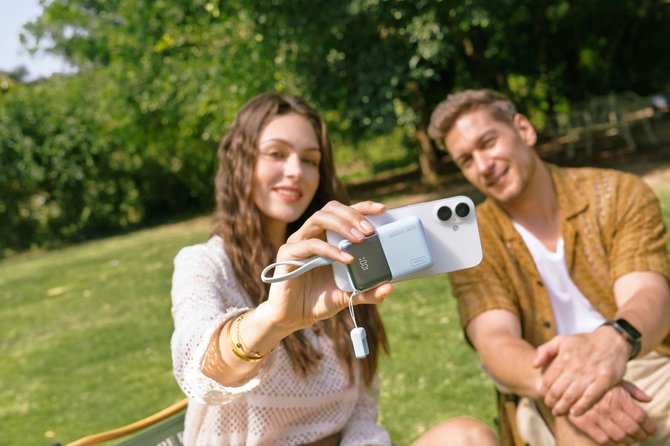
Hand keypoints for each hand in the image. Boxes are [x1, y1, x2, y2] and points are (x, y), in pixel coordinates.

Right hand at [260, 200, 390, 331]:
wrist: (292, 317)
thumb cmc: (318, 300)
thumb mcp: (348, 295)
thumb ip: (367, 291)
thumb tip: (389, 287)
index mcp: (326, 236)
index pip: (343, 212)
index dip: (362, 207)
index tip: (382, 210)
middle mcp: (311, 234)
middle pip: (331, 209)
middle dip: (353, 215)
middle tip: (370, 231)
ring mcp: (298, 242)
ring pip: (319, 219)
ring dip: (342, 226)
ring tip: (360, 240)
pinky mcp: (287, 254)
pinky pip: (309, 244)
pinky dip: (330, 249)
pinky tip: (346, 259)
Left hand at [533, 326, 629, 415]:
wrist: (611, 341)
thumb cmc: (583, 342)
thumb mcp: (561, 340)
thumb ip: (544, 351)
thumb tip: (534, 365)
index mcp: (564, 358)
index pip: (548, 380)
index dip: (544, 391)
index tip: (544, 397)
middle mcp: (575, 367)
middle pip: (558, 391)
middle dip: (551, 402)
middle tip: (551, 407)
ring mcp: (590, 374)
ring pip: (571, 396)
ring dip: (563, 407)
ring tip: (559, 412)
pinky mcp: (604, 381)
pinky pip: (590, 397)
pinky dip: (581, 407)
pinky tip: (575, 412)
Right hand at [566, 381, 655, 444]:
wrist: (566, 377)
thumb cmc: (594, 379)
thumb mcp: (613, 380)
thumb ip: (632, 390)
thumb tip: (648, 399)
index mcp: (618, 395)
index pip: (641, 416)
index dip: (649, 426)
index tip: (650, 430)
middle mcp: (609, 406)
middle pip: (632, 428)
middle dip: (640, 436)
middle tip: (641, 437)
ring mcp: (596, 415)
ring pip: (619, 436)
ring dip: (627, 441)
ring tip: (628, 439)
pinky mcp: (583, 422)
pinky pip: (603, 439)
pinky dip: (610, 441)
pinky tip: (611, 436)